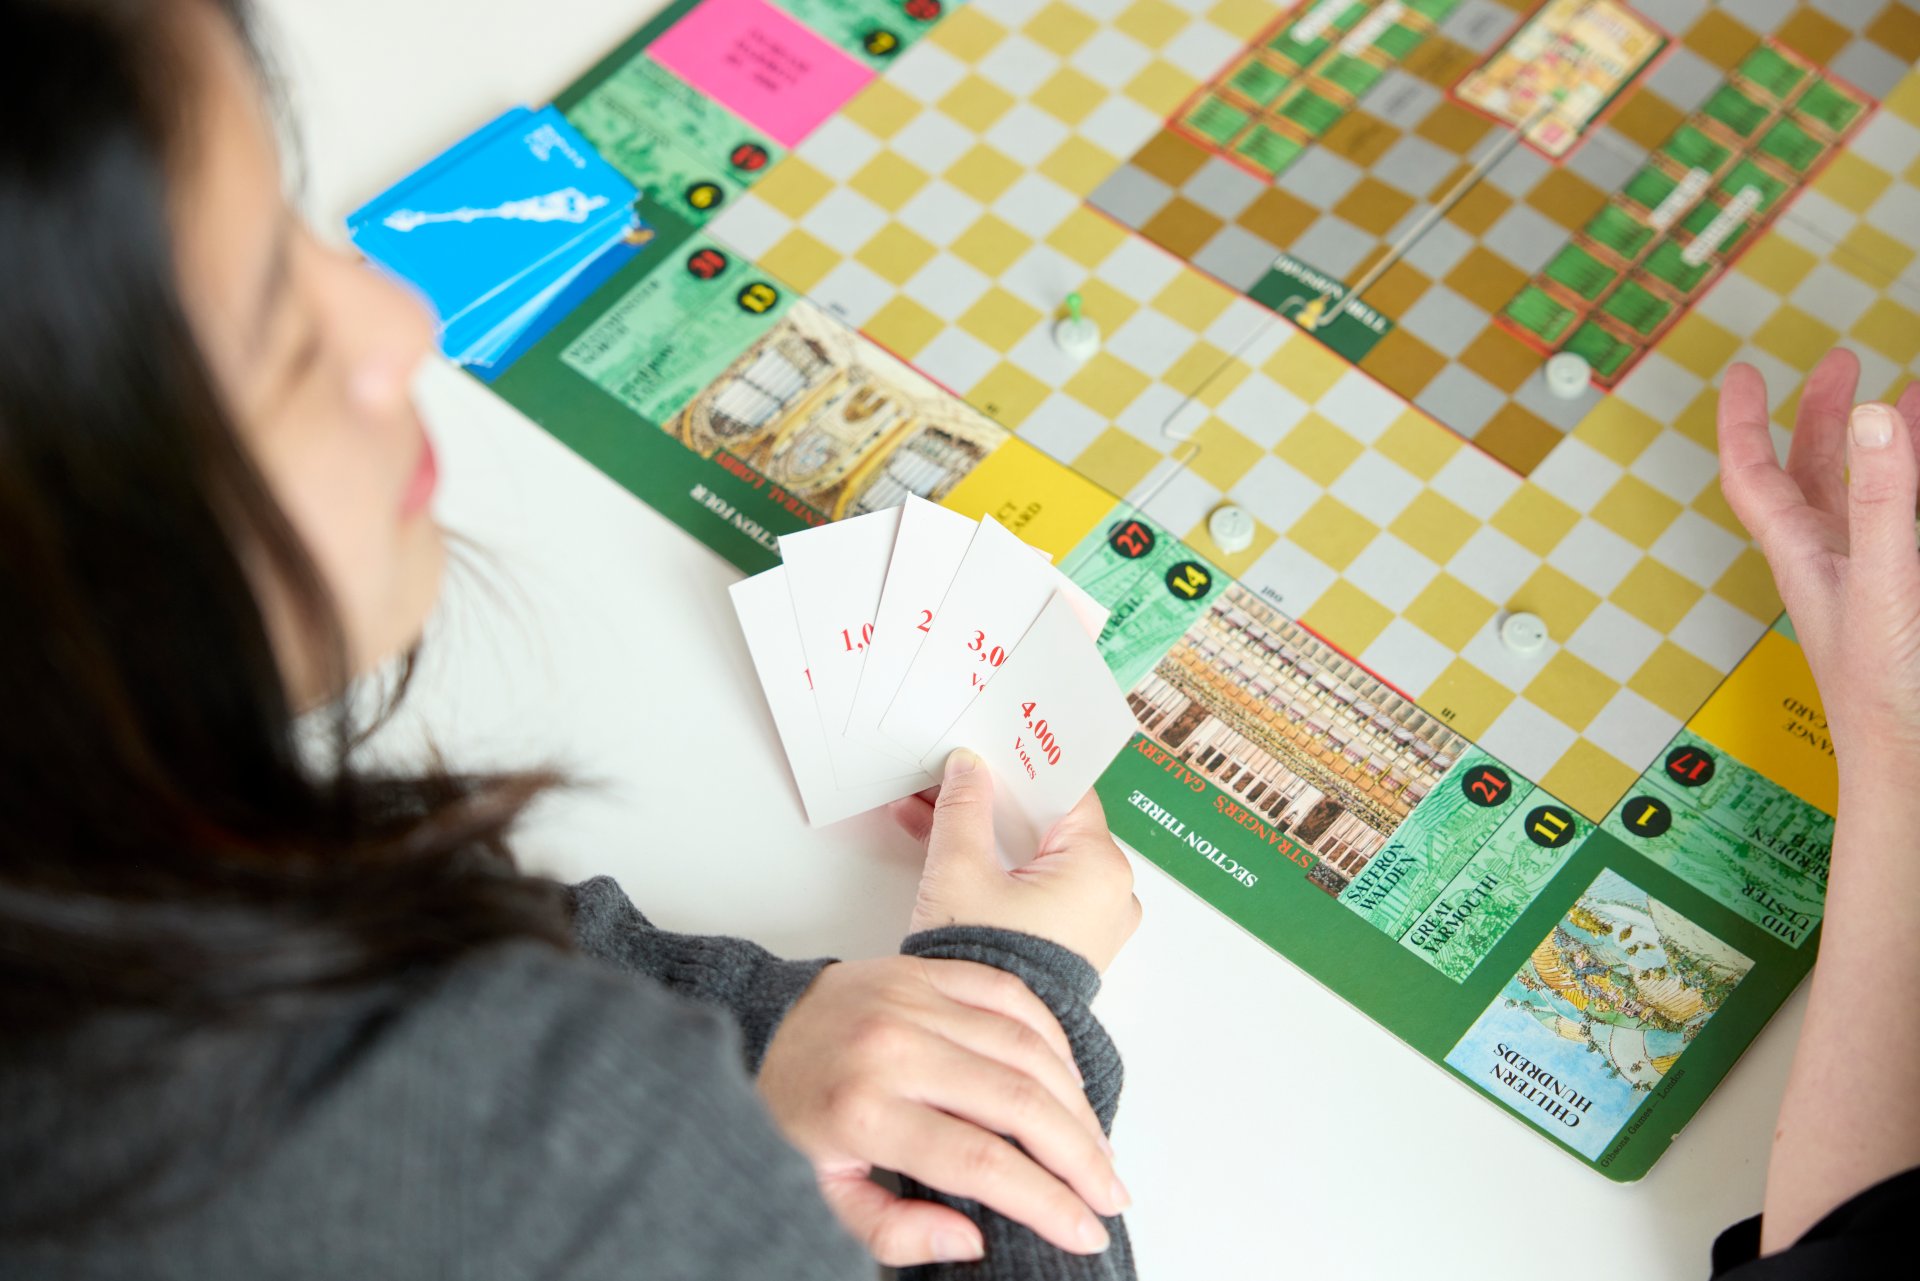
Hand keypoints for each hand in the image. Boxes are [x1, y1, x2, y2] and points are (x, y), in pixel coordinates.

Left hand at [757, 956, 1125, 1264]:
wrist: (755, 1029)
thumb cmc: (790, 1117)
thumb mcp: (819, 1196)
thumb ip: (891, 1230)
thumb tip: (972, 1238)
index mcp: (861, 1112)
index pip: (980, 1161)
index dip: (1046, 1201)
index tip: (1086, 1233)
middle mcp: (892, 1046)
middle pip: (1018, 1102)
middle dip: (1080, 1157)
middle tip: (1111, 1198)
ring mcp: (911, 998)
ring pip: (1025, 1047)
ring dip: (1076, 1104)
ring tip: (1099, 1152)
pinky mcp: (924, 969)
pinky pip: (1010, 995)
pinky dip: (1052, 1038)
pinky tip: (1069, 1082)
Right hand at [889, 749, 1141, 972]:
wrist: (978, 1038)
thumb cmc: (983, 961)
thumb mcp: (960, 870)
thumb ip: (964, 808)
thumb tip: (969, 769)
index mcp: (1099, 867)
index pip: (1066, 791)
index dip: (1023, 769)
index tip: (991, 752)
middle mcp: (1110, 894)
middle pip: (1048, 823)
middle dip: (992, 803)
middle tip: (952, 782)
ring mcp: (1093, 921)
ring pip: (1037, 856)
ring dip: (987, 836)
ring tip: (931, 817)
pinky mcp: (1070, 941)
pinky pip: (1038, 887)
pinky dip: (999, 870)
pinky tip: (948, 854)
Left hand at [1716, 348, 1919, 770]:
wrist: (1915, 773)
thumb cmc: (1889, 693)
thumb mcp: (1888, 580)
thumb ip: (1880, 499)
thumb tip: (1871, 414)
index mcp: (1802, 556)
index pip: (1753, 474)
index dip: (1743, 420)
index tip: (1743, 370)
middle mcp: (1827, 566)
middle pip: (1812, 474)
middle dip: (1824, 415)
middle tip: (1846, 360)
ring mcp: (1867, 587)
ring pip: (1865, 499)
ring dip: (1886, 448)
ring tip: (1916, 399)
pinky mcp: (1902, 606)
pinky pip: (1901, 534)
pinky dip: (1912, 494)